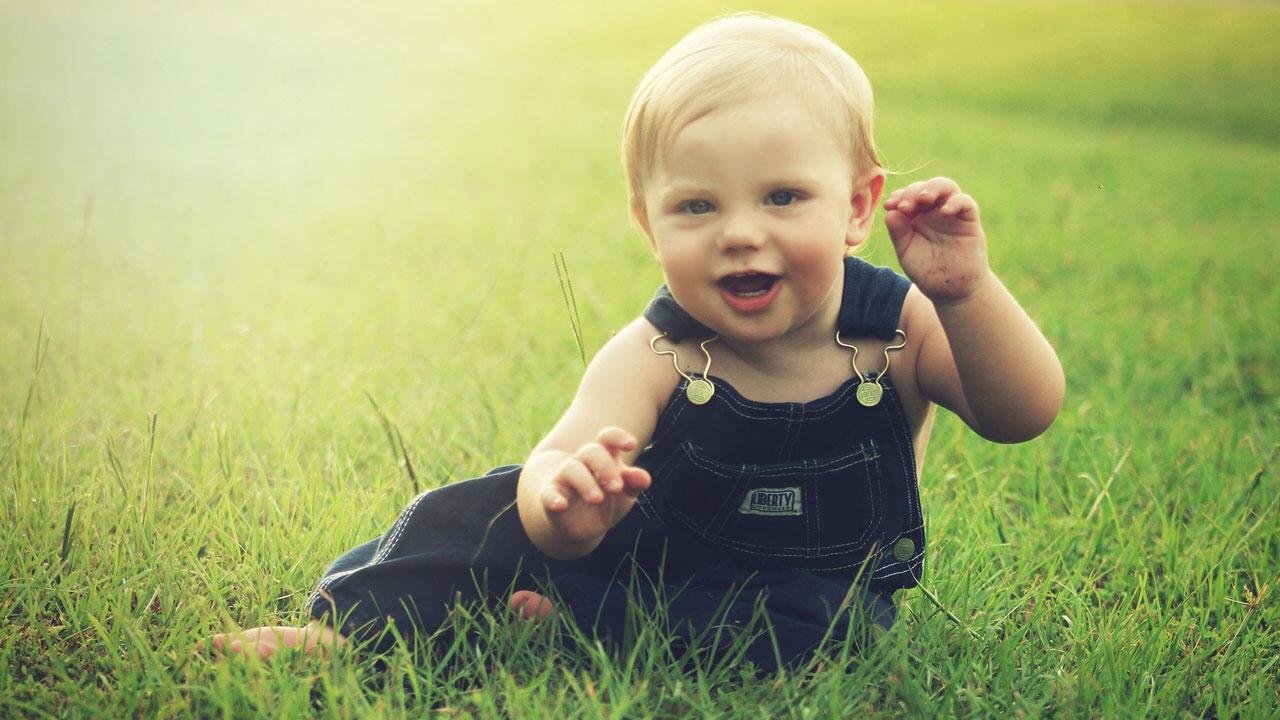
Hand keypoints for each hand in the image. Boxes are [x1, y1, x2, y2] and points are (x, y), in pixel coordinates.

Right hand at [539, 427, 650, 546]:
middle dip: (605, 467)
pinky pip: (548, 494)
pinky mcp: (551, 497)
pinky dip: (553, 498)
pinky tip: (561, 505)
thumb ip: (634, 484)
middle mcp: (582, 463)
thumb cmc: (605, 501)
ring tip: (598, 499)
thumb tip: (645, 477)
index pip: (607, 438)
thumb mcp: (624, 494)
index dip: (618, 437)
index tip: (631, 445)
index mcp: (603, 458)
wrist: (576, 525)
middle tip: (617, 488)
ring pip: (571, 469)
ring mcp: (564, 479)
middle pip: (591, 451)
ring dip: (586, 483)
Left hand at [883, 177, 990, 304]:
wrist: (951, 291)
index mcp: (915, 217)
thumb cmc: (927, 271)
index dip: (898, 196)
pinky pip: (966, 203)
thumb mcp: (906, 253)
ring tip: (924, 199)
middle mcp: (933, 212)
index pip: (907, 196)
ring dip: (934, 188)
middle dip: (913, 192)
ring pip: (947, 187)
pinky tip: (944, 211)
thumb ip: (898, 233)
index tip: (889, 205)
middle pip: (925, 188)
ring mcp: (952, 214)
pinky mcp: (970, 221)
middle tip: (905, 206)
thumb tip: (890, 213)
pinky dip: (956, 202)